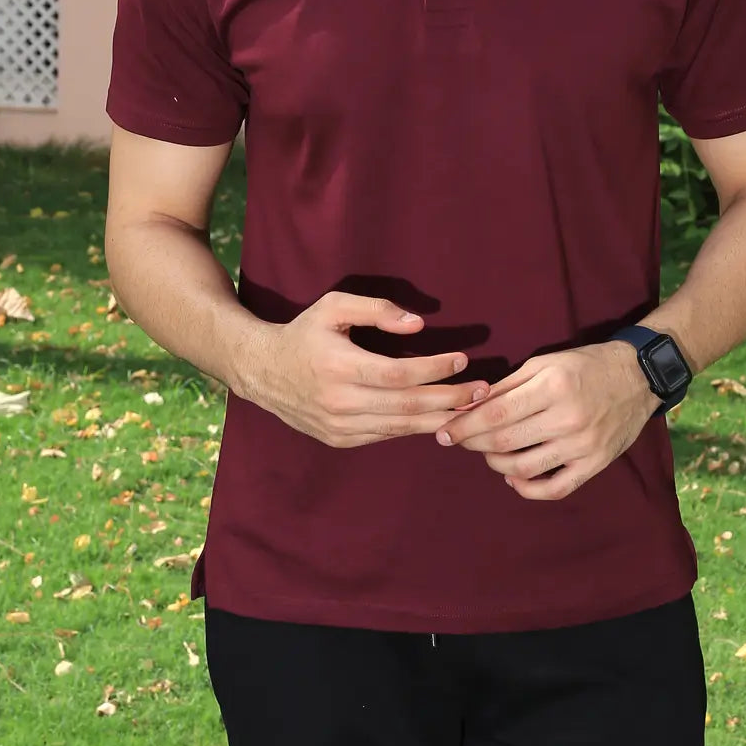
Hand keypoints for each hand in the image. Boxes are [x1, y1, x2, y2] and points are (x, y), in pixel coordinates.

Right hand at [244, 292, 489, 447]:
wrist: (262, 371)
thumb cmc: (304, 332)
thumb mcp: (334, 305)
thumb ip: (377, 310)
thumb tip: (418, 324)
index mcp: (339, 366)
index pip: (398, 374)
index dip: (434, 369)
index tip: (462, 359)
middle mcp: (339, 401)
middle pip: (406, 406)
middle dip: (449, 399)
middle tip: (482, 391)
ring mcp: (338, 426)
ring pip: (399, 426)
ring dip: (439, 419)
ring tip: (471, 410)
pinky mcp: (339, 439)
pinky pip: (385, 435)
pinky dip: (414, 428)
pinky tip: (438, 420)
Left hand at [435, 341, 658, 499]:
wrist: (638, 377)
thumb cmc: (586, 365)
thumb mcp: (545, 363)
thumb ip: (508, 385)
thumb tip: (470, 403)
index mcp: (552, 387)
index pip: (496, 415)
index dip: (464, 426)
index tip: (444, 432)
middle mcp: (567, 418)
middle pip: (505, 443)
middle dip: (473, 444)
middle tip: (459, 441)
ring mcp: (582, 445)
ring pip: (524, 469)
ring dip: (496, 465)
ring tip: (488, 453)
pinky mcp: (595, 464)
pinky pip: (555, 489)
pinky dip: (528, 489)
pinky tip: (514, 478)